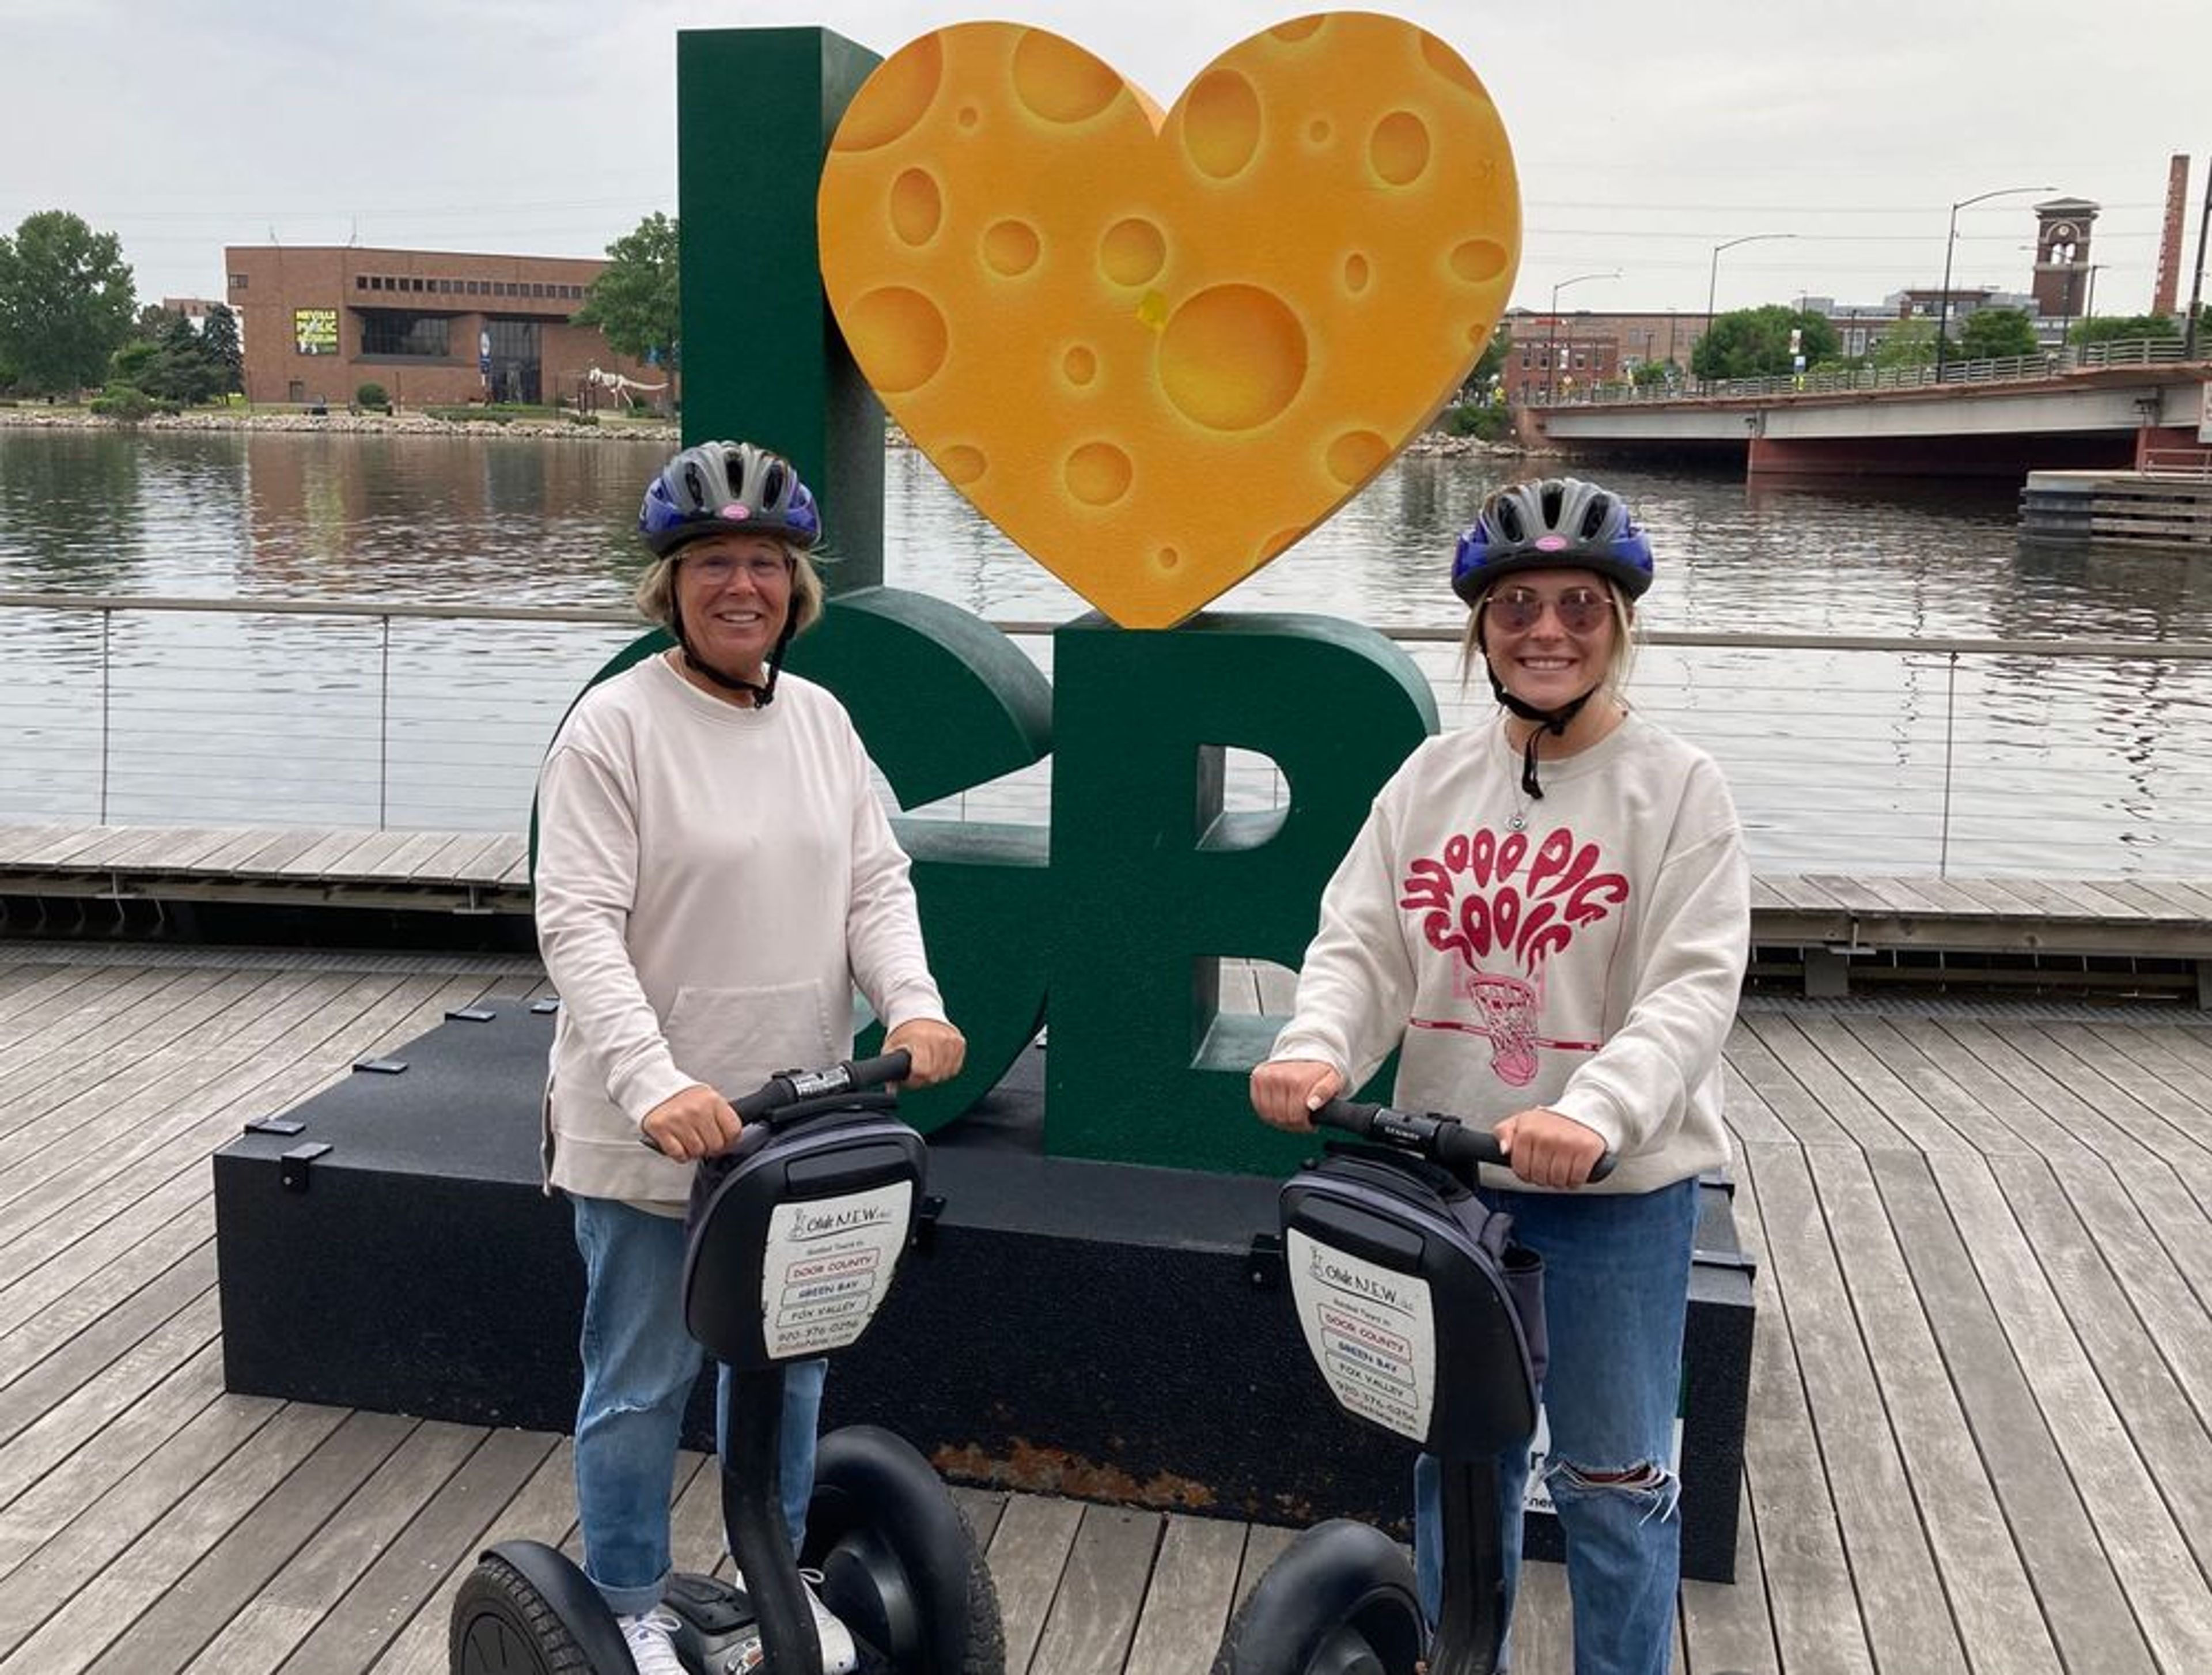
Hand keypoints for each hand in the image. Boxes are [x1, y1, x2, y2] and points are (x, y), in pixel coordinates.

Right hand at [640, 1083, 739, 1161]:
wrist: (653, 1085)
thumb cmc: (682, 1096)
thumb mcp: (708, 1098)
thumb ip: (720, 1116)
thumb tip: (731, 1140)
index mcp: (713, 1100)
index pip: (733, 1130)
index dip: (730, 1141)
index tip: (725, 1142)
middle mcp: (697, 1109)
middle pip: (716, 1145)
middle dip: (711, 1148)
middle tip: (704, 1142)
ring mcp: (679, 1119)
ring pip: (697, 1151)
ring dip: (694, 1151)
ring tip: (689, 1141)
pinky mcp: (661, 1128)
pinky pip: (679, 1154)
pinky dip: (680, 1155)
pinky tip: (679, 1145)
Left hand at [885, 1018, 965, 1088]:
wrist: (919, 1011)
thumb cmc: (903, 1032)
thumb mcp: (891, 1046)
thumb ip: (888, 1068)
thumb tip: (890, 1090)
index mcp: (920, 1039)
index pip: (923, 1072)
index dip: (914, 1080)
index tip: (909, 1075)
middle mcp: (939, 1038)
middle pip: (935, 1075)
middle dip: (923, 1078)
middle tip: (916, 1069)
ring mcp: (952, 1040)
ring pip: (946, 1074)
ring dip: (935, 1074)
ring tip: (926, 1063)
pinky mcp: (960, 1042)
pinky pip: (954, 1068)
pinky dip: (945, 1068)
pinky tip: (936, 1060)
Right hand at [1250, 1059, 1343, 1131]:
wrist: (1304, 1051)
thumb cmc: (1319, 1071)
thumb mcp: (1333, 1079)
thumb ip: (1325, 1092)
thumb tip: (1312, 1105)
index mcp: (1298, 1080)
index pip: (1295, 1116)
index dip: (1304, 1125)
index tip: (1310, 1125)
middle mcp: (1279, 1077)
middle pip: (1281, 1117)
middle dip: (1293, 1125)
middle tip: (1301, 1122)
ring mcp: (1265, 1078)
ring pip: (1268, 1114)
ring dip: (1280, 1121)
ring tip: (1291, 1118)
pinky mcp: (1257, 1078)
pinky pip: (1259, 1106)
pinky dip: (1268, 1113)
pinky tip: (1280, 1111)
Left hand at [1493, 1107, 1607, 1187]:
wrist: (1582, 1112)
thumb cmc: (1549, 1122)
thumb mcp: (1520, 1121)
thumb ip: (1503, 1132)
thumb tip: (1503, 1149)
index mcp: (1528, 1132)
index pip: (1521, 1169)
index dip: (1526, 1174)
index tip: (1531, 1170)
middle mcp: (1547, 1137)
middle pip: (1539, 1177)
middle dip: (1542, 1178)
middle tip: (1547, 1169)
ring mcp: (1567, 1144)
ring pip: (1557, 1180)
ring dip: (1559, 1181)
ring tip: (1560, 1170)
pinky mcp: (1587, 1150)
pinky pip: (1577, 1178)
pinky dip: (1575, 1180)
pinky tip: (1573, 1171)